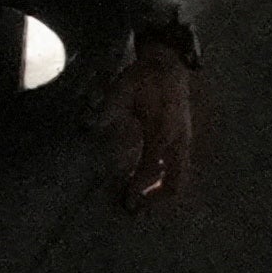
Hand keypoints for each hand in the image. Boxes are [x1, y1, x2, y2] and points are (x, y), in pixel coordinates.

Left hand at [105, 39, 197, 208]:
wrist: (169, 64)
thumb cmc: (144, 77)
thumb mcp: (121, 90)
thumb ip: (106, 110)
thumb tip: (86, 128)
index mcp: (161, 132)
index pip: (150, 170)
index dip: (138, 188)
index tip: (126, 200)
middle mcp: (177, 141)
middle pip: (176, 183)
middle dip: (157, 200)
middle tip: (135, 208)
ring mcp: (184, 141)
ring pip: (180, 177)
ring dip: (162, 191)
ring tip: (141, 200)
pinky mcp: (184, 139)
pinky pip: (179, 167)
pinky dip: (166, 178)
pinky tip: (148, 180)